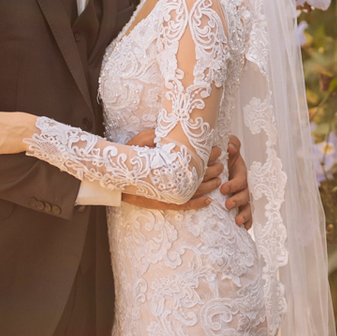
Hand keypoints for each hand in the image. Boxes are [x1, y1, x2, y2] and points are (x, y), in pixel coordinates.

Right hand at [119, 131, 251, 227]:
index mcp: (168, 164)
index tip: (217, 150)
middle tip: (222, 162)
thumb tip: (174, 130)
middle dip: (212, 168)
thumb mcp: (142, 139)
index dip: (207, 155)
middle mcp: (170, 180)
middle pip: (198, 175)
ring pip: (195, 191)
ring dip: (210, 185)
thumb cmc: (129, 154)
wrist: (114, 179)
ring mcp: (168, 194)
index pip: (194, 160)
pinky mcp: (164, 203)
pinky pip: (184, 205)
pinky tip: (208, 202)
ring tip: (220, 178)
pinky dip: (198, 204)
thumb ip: (158, 135)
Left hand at [223, 135, 252, 229]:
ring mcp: (242, 196)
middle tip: (227, 204)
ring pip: (247, 206)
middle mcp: (244, 186)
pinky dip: (247, 222)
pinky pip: (246, 214)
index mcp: (240, 173)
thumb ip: (231, 144)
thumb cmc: (223, 155)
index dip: (234, 185)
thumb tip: (231, 147)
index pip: (240, 180)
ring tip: (237, 221)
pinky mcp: (239, 204)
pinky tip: (244, 229)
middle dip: (237, 200)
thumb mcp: (227, 146)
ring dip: (244, 214)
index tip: (223, 188)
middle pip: (245, 195)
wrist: (220, 163)